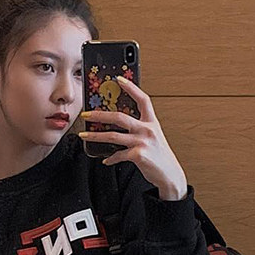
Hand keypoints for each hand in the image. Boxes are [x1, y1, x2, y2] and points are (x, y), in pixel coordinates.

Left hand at [79, 76, 187, 198]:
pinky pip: (118, 154)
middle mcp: (148, 130)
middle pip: (119, 117)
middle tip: (86, 114)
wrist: (169, 175)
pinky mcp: (138, 155)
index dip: (131, 87)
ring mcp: (143, 142)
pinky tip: (106, 160)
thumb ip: (140, 128)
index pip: (142, 99)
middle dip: (99, 114)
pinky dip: (110, 158)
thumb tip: (118, 124)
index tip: (119, 79)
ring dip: (95, 136)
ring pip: (113, 136)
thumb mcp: (153, 137)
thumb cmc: (159, 156)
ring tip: (84, 136)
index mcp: (152, 122)